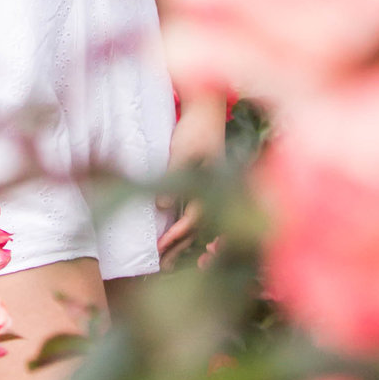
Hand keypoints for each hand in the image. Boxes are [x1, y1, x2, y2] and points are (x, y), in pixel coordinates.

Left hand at [156, 92, 226, 266]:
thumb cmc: (194, 129)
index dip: (177, 235)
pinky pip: (202, 216)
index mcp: (213, 186)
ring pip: (204, 227)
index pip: (195, 220)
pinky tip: (185, 243)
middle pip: (201, 230)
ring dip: (188, 245)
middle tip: (164, 268)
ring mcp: (216, 191)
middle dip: (183, 250)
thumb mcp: (181, 150)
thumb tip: (162, 207)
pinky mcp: (210, 187)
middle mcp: (218, 193)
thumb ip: (173, 176)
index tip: (160, 246)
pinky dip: (193, 231)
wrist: (208, 110)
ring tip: (171, 262)